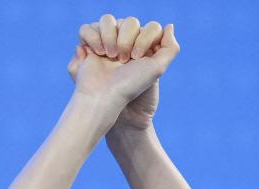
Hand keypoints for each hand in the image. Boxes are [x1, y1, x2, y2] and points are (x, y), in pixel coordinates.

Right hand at [68, 14, 178, 128]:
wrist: (104, 99)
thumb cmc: (130, 86)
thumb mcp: (158, 68)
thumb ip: (170, 48)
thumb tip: (169, 26)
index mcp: (143, 48)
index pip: (150, 27)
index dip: (144, 40)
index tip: (137, 58)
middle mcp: (126, 43)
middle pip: (130, 22)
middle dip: (126, 41)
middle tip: (123, 60)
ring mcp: (107, 43)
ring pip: (108, 20)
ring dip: (110, 37)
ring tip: (109, 56)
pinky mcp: (89, 45)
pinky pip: (88, 27)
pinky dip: (93, 37)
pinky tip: (97, 53)